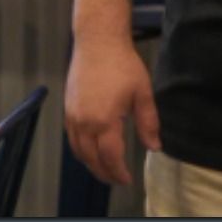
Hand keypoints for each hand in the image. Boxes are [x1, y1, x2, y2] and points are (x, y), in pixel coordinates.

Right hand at [63, 33, 158, 186]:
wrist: (97, 42)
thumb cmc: (123, 65)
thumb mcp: (143, 93)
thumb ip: (148, 123)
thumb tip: (154, 146)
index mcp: (104, 121)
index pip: (111, 157)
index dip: (119, 172)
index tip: (128, 179)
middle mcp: (84, 123)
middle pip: (91, 159)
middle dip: (104, 173)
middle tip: (117, 179)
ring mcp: (72, 116)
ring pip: (78, 151)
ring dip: (91, 164)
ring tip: (105, 168)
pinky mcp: (67, 109)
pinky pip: (71, 139)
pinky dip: (81, 150)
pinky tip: (91, 149)